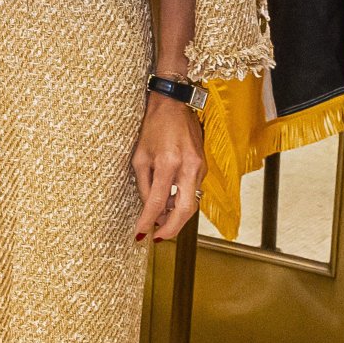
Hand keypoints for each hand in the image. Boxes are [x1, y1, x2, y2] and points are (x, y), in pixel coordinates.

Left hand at [132, 93, 204, 241]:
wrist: (174, 105)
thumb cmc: (153, 127)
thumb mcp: (140, 156)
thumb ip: (144, 184)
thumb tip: (148, 209)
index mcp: (168, 162)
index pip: (157, 201)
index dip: (148, 221)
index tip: (141, 234)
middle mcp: (188, 167)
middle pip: (184, 209)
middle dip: (171, 228)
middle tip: (158, 237)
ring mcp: (199, 167)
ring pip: (191, 202)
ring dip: (175, 215)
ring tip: (159, 219)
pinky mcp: (203, 166)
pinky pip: (193, 191)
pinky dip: (181, 200)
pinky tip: (168, 202)